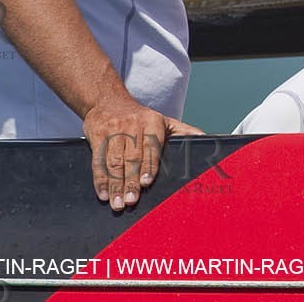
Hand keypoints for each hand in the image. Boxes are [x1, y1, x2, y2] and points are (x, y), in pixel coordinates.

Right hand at [84, 95, 202, 211]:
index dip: (149, 166)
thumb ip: (184, 132)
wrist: (108, 100)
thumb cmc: (140, 117)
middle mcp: (132, 126)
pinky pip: (98, 161)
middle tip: (131, 201)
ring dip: (115, 185)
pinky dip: (100, 180)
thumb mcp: (164, 120)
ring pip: (113, 162)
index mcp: (152, 122)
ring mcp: (113, 131)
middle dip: (131, 181)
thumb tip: (206, 140)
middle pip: (131, 157)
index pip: (151, 146)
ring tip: (117, 203)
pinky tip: (103, 194)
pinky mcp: (97, 136)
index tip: (147, 183)